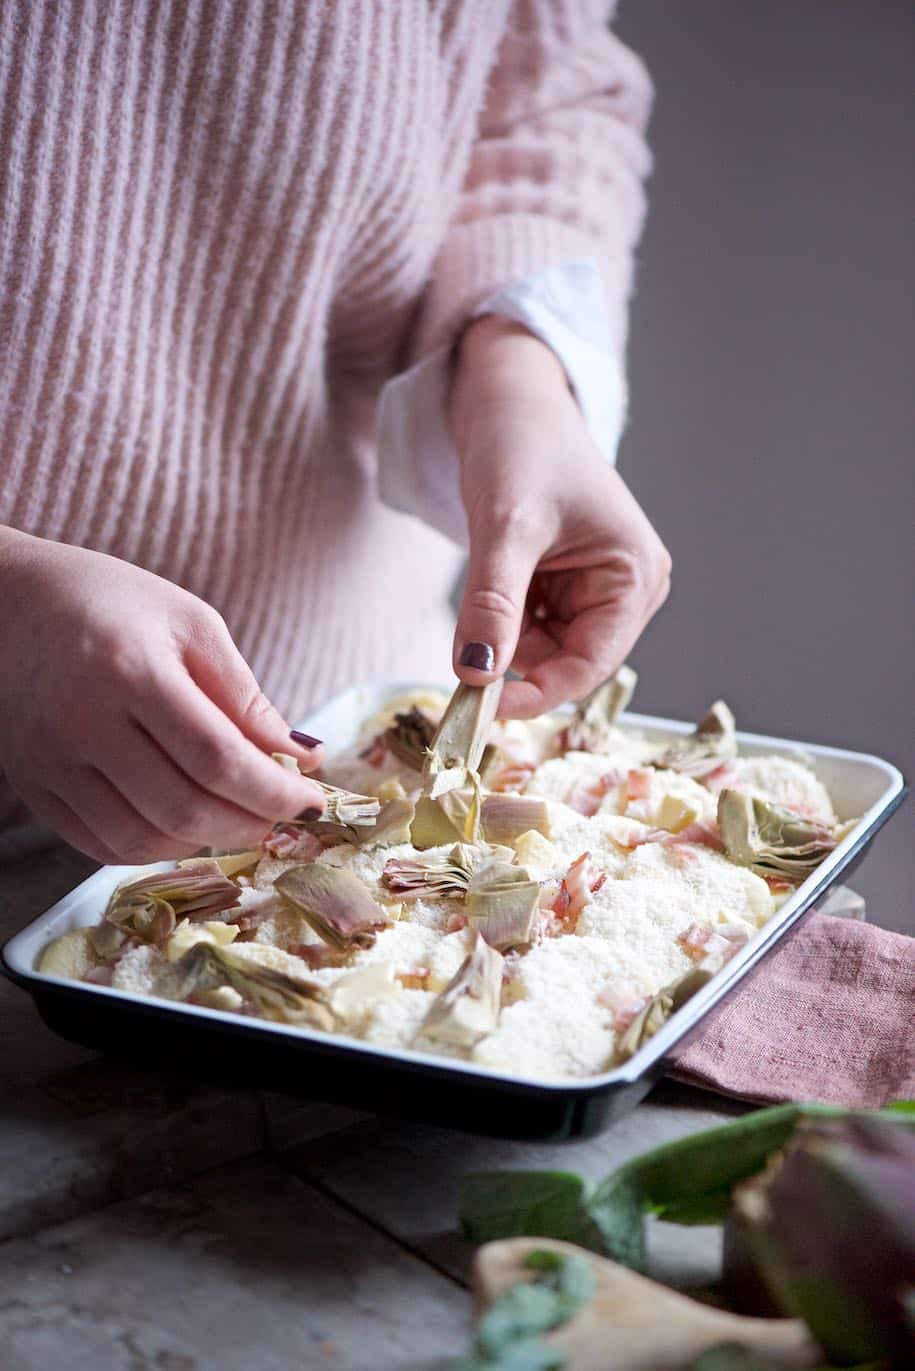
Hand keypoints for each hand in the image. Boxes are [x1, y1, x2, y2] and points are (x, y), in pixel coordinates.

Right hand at [0, 529, 325, 862]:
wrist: (5, 601)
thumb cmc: (109, 601)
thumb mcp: (189, 623)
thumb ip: (243, 695)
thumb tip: (300, 756)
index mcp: (130, 671)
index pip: (217, 758)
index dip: (274, 791)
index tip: (312, 801)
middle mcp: (83, 724)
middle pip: (182, 808)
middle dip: (248, 825)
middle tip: (282, 818)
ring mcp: (51, 763)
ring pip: (140, 839)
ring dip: (204, 844)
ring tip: (238, 820)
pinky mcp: (33, 786)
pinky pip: (99, 845)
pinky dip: (153, 850)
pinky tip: (184, 828)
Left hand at [450, 316, 670, 717]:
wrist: (506, 397)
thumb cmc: (521, 442)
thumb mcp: (505, 525)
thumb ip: (492, 603)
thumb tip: (475, 674)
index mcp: (636, 576)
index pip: (590, 665)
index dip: (537, 693)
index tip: (479, 708)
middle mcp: (627, 589)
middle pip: (567, 663)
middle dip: (516, 664)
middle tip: (460, 664)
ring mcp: (596, 590)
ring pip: (541, 651)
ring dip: (504, 640)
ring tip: (484, 583)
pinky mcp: (565, 586)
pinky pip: (528, 629)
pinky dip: (500, 623)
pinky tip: (490, 583)